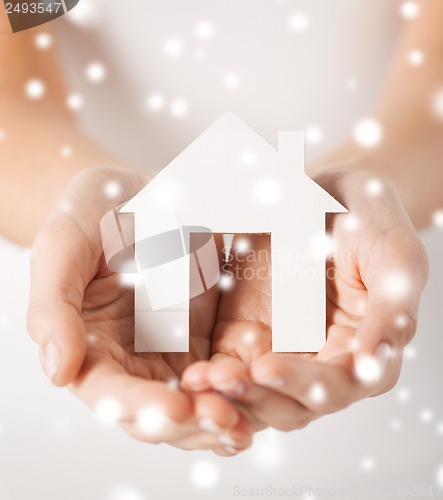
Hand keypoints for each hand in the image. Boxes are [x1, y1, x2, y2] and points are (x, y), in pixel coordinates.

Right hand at [27, 166, 251, 454]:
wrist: (134, 195)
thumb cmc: (91, 216)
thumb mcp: (64, 247)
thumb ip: (53, 307)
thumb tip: (58, 372)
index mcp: (91, 348)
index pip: (109, 393)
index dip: (139, 404)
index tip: (173, 407)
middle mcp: (133, 361)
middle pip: (158, 412)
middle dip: (190, 421)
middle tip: (223, 418)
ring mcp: (173, 352)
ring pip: (195, 403)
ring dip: (220, 416)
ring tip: (245, 420)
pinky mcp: (207, 338)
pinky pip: (225, 373)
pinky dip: (241, 389)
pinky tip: (263, 390)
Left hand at [182, 168, 428, 431]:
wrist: (328, 193)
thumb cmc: (370, 221)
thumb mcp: (394, 257)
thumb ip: (391, 310)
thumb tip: (375, 362)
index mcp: (363, 352)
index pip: (336, 387)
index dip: (302, 384)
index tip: (266, 366)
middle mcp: (321, 361)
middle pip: (289, 402)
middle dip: (255, 396)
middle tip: (221, 378)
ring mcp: (281, 350)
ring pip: (254, 392)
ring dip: (226, 393)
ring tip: (197, 379)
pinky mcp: (246, 336)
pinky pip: (227, 364)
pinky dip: (210, 374)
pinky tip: (189, 369)